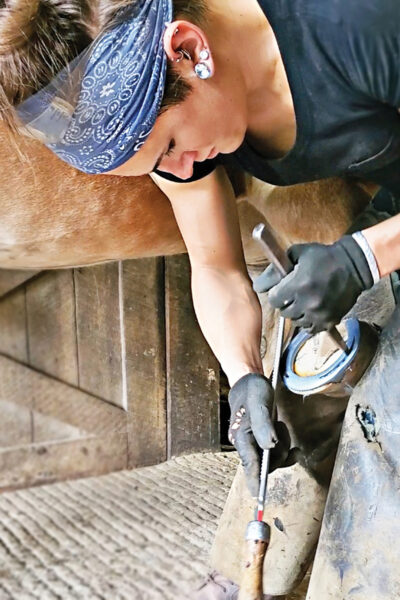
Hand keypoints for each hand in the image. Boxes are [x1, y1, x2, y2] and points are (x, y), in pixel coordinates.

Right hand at [228, 373, 290, 496]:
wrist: (250, 382)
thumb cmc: (252, 391)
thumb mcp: (259, 403)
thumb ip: (263, 425)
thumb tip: (269, 447)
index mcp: (241, 437)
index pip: (249, 464)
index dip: (254, 481)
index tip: (258, 497)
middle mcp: (245, 444)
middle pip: (264, 465)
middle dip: (278, 454)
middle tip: (281, 429)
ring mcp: (253, 444)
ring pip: (272, 460)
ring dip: (282, 448)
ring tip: (281, 426)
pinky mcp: (261, 442)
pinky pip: (275, 455)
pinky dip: (286, 452)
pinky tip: (295, 448)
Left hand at [253, 236, 373, 332]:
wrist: (354, 267)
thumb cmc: (325, 257)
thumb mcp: (298, 254)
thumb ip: (277, 268)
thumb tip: (260, 284)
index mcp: (298, 285)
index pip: (274, 300)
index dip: (275, 294)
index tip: (280, 289)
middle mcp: (307, 302)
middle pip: (284, 311)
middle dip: (285, 302)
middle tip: (292, 294)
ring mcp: (319, 314)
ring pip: (296, 321)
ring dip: (296, 313)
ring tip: (303, 301)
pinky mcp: (329, 321)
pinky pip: (310, 329)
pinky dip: (308, 321)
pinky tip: (311, 311)